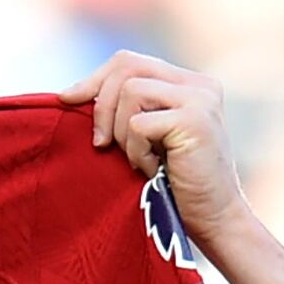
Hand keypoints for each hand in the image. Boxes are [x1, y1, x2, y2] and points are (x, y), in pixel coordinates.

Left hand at [61, 52, 251, 247]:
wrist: (216, 222)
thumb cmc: (176, 186)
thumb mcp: (151, 137)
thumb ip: (130, 107)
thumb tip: (72, 93)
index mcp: (191, 83)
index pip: (131, 62)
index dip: (96, 79)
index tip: (68, 101)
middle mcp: (200, 85)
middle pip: (127, 66)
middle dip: (102, 104)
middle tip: (100, 143)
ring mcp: (200, 99)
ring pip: (129, 91)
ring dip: (122, 133)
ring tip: (139, 161)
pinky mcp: (195, 120)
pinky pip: (138, 123)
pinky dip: (136, 151)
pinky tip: (153, 170)